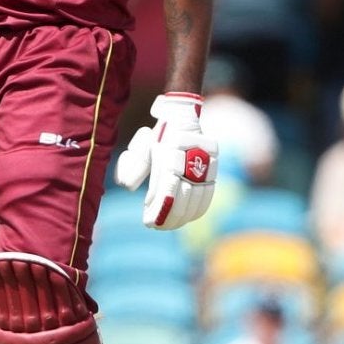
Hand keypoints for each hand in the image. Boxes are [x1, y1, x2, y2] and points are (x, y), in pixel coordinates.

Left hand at [115, 93, 216, 229]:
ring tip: (168, 225)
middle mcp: (191, 157)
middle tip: (157, 226)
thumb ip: (136, 166)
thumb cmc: (160, 135)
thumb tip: (129, 187)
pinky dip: (197, 209)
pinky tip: (186, 218)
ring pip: (197, 198)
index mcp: (172, 150)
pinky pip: (208, 195)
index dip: (159, 208)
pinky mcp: (214, 169)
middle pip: (183, 196)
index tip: (149, 221)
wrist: (184, 117)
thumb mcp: (144, 146)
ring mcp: (206, 163)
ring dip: (182, 216)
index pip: (167, 187)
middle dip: (169, 216)